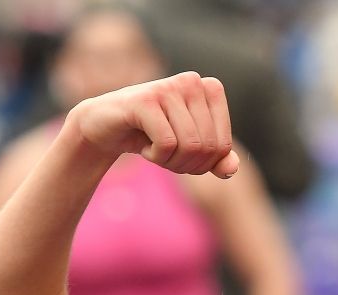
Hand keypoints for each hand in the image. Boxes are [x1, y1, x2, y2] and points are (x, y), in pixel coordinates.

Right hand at [69, 72, 239, 177]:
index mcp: (210, 89)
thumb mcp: (191, 150)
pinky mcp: (146, 99)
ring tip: (156, 152)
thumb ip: (217, 160)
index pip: (224, 146)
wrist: (106, 128)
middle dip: (188, 165)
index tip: (185, 155)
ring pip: (190, 147)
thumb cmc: (154, 136)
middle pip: (208, 148)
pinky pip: (167, 144)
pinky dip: (156, 157)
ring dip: (172, 162)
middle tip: (167, 157)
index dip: (205, 164)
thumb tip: (231, 170)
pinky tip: (144, 146)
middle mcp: (192, 82)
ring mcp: (169, 87)